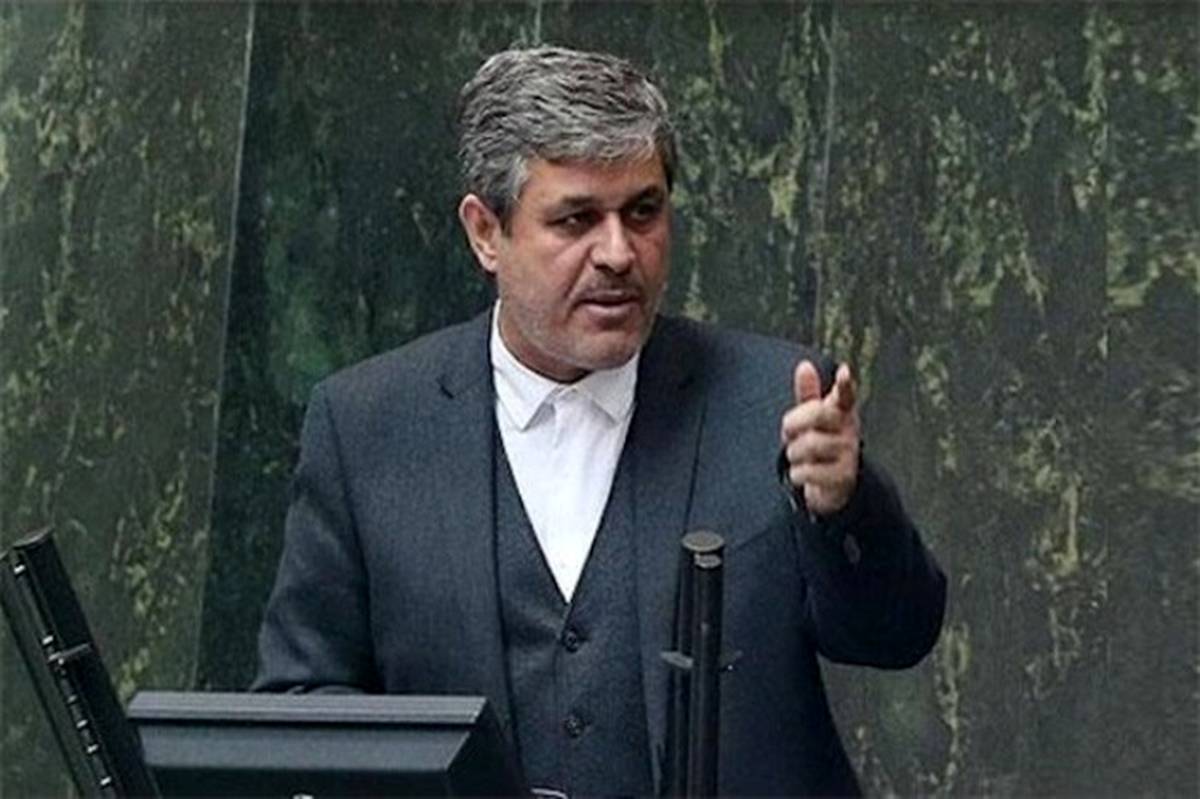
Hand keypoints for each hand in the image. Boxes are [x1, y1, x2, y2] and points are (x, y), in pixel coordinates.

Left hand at [780, 360, 860, 515]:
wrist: (833, 485)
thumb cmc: (821, 445)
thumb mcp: (813, 419)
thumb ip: (808, 394)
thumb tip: (804, 366)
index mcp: (842, 412)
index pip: (846, 395)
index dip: (845, 384)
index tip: (844, 371)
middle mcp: (849, 430)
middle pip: (818, 415)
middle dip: (794, 423)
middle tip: (789, 433)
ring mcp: (849, 454)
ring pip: (810, 444)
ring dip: (794, 453)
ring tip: (798, 457)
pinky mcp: (843, 477)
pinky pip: (809, 471)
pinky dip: (797, 474)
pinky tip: (802, 474)